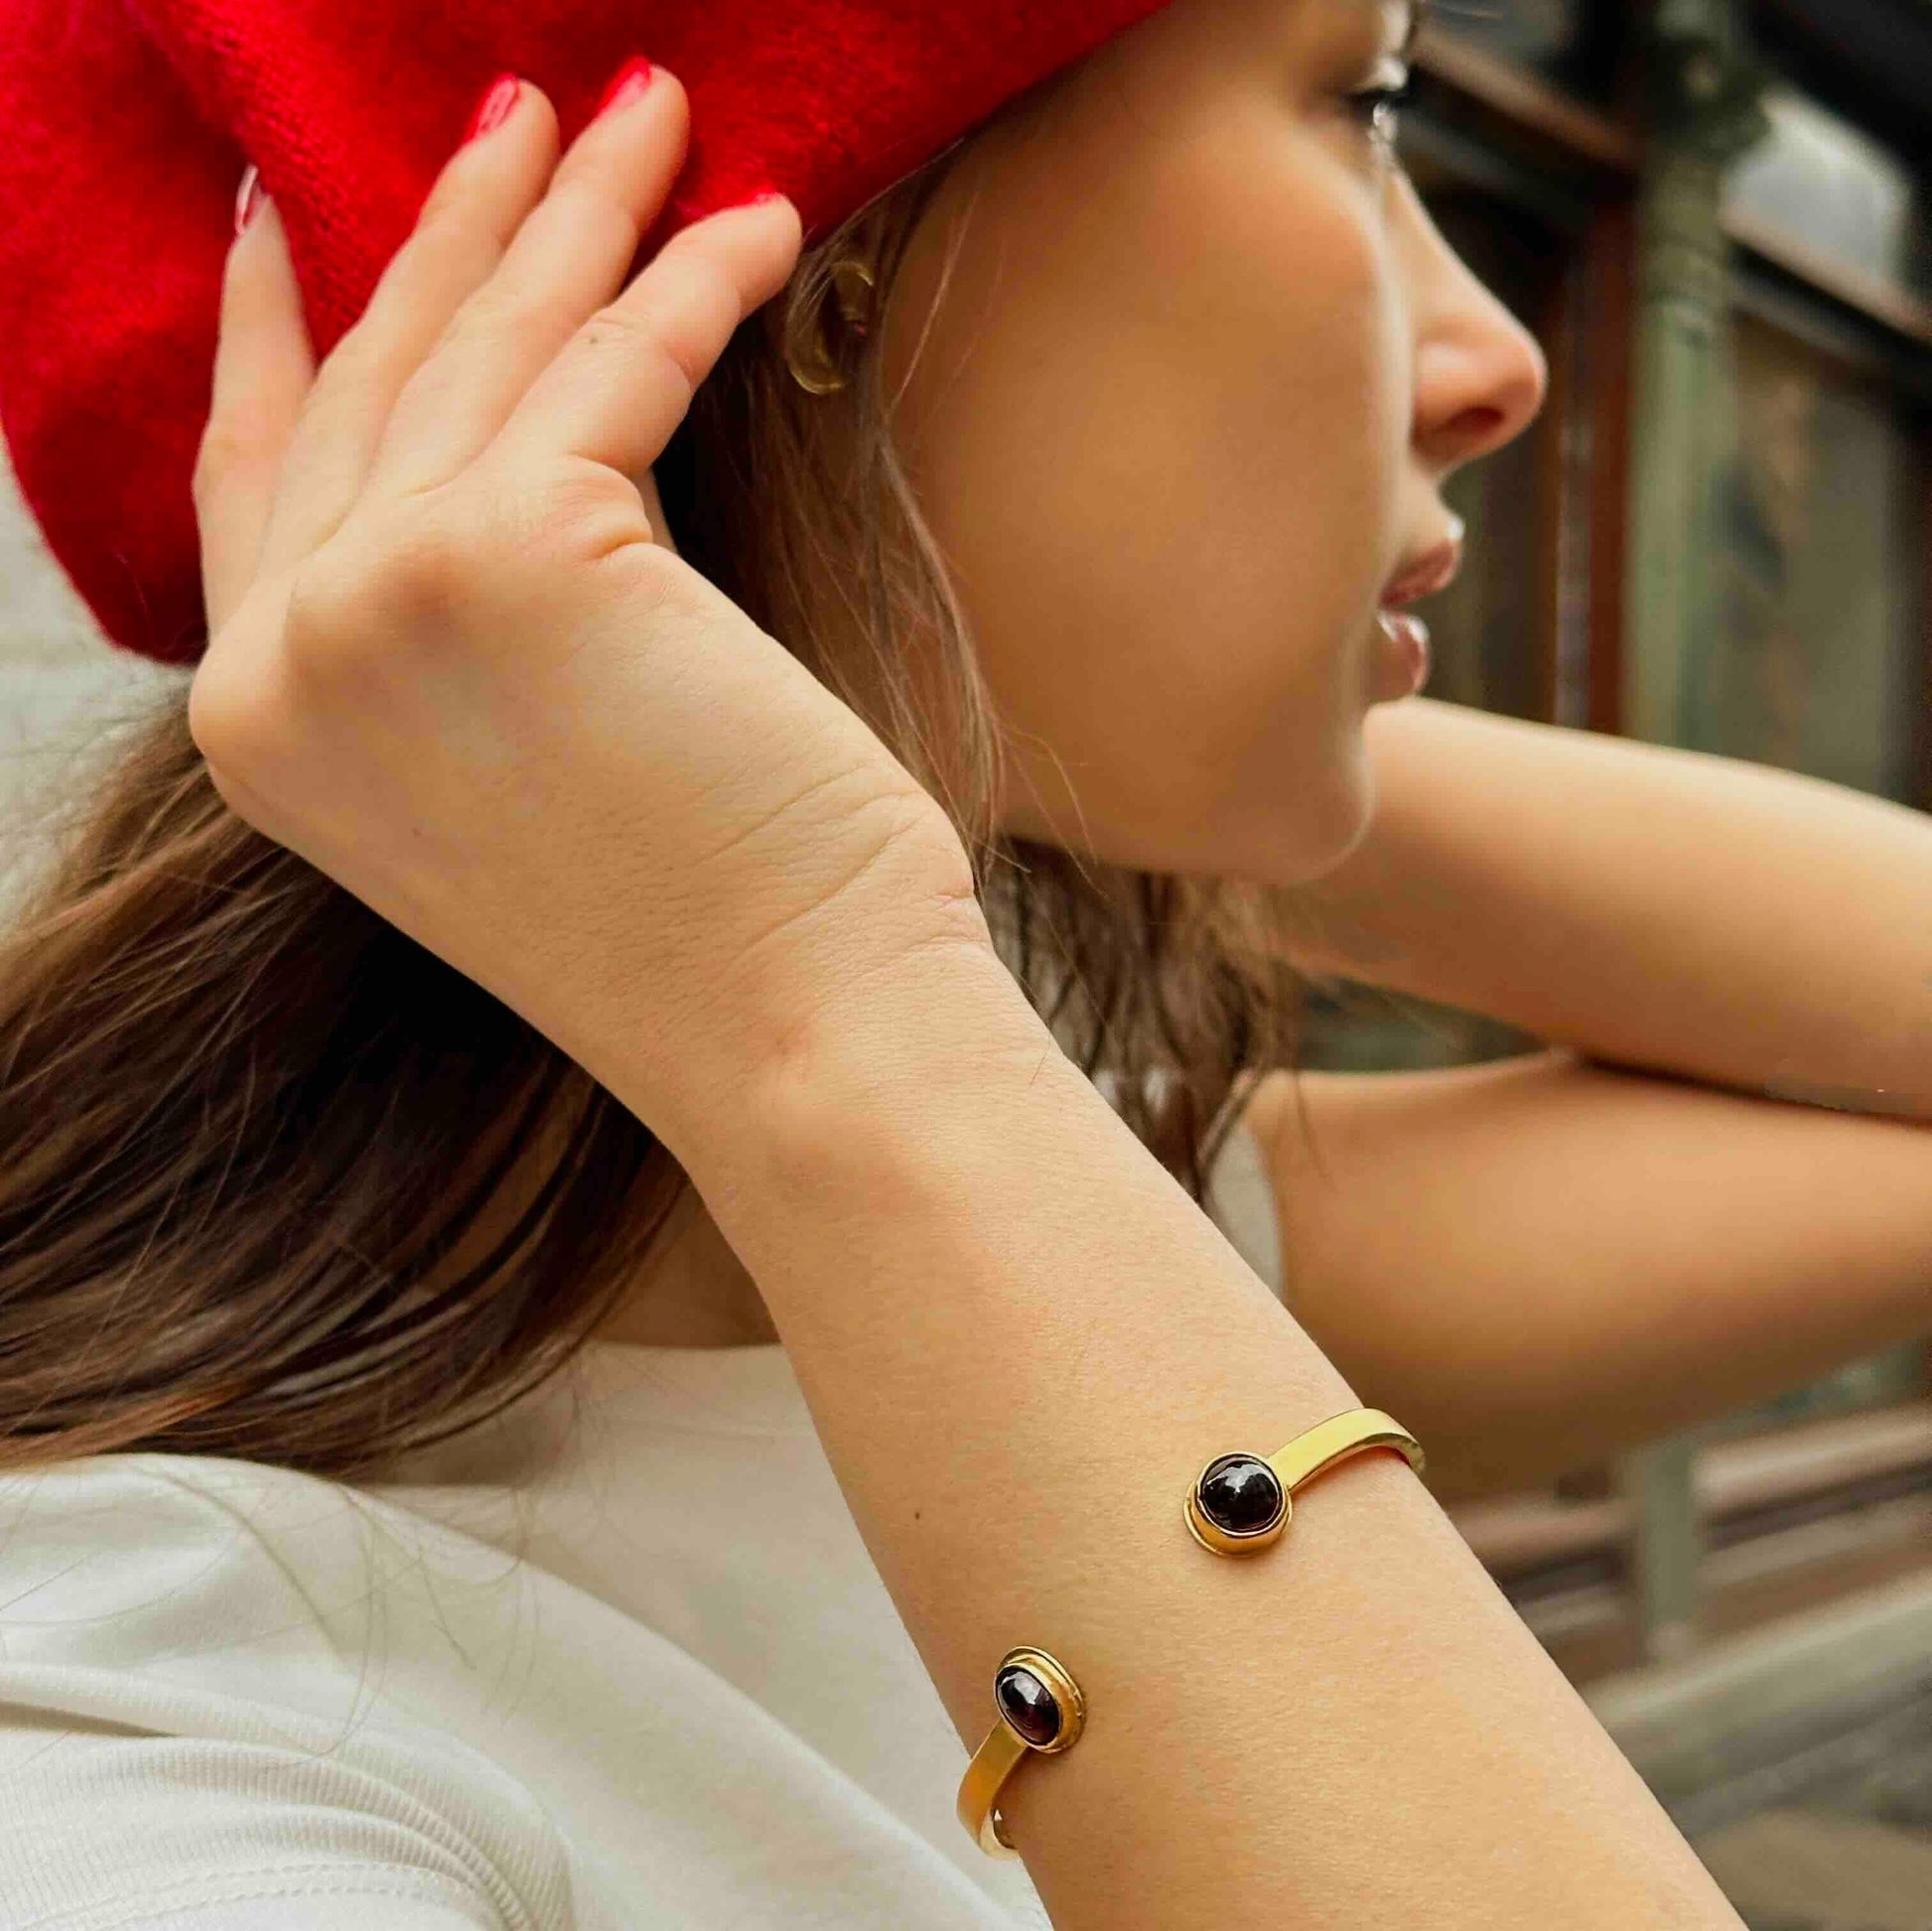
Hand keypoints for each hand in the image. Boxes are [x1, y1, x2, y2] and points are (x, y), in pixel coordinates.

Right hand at [188, 67, 987, 1147]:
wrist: (798, 1038)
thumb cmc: (702, 925)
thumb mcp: (517, 766)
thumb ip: (459, 624)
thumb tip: (524, 456)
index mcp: (262, 727)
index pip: (251, 474)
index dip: (276, 330)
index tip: (293, 216)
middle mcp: (283, 659)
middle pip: (373, 383)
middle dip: (454, 228)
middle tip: (528, 114)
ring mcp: (378, 602)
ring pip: (489, 351)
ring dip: (579, 215)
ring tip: (652, 117)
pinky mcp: (517, 549)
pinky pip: (618, 366)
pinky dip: (699, 285)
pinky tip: (762, 225)